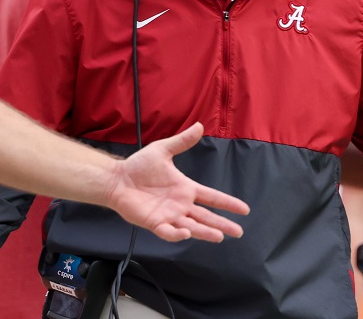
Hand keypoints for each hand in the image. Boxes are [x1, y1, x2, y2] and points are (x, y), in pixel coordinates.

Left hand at [106, 122, 249, 241]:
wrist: (118, 179)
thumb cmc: (139, 166)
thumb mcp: (163, 150)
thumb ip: (182, 141)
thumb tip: (199, 126)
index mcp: (186, 189)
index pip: (212, 197)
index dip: (228, 203)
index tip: (244, 209)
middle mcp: (181, 204)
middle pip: (206, 217)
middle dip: (223, 224)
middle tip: (238, 232)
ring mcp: (169, 215)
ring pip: (191, 227)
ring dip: (204, 232)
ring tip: (219, 236)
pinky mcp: (154, 222)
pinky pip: (168, 231)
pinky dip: (177, 234)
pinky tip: (186, 233)